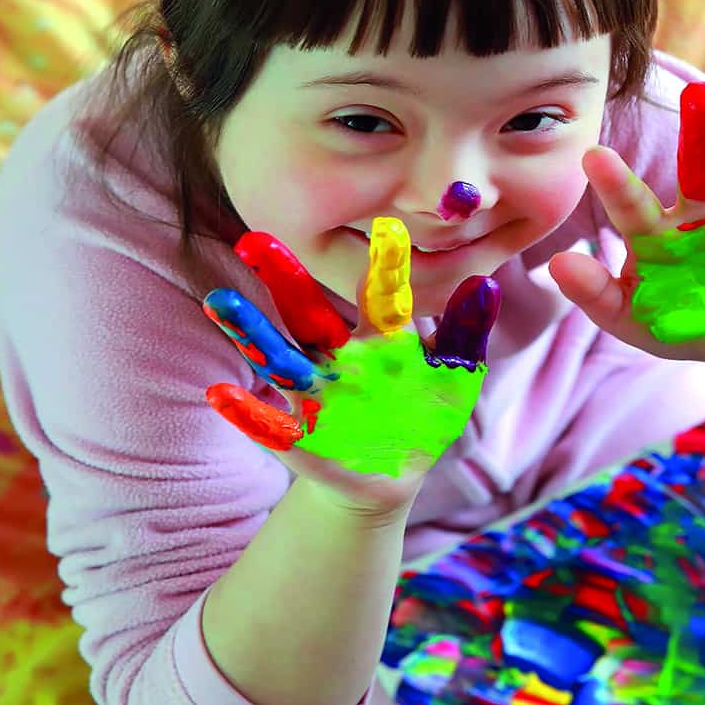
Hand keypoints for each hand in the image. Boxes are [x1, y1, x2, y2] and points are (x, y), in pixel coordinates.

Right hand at [202, 218, 500, 516]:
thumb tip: (485, 283)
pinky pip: (272, 427)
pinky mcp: (304, 442)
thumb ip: (465, 333)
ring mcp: (318, 398)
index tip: (388, 227)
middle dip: (282, 278)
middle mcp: (339, 359)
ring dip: (251, 333)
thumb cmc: (424, 416)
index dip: (384, 266)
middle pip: (308, 313)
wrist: (392, 477)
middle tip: (254, 239)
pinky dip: (247, 414)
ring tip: (220, 301)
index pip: (380, 296)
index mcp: (379, 339)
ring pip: (280, 360)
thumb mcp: (454, 378)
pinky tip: (218, 396)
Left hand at [549, 69, 704, 373]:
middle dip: (700, 131)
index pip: (633, 206)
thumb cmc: (680, 324)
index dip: (616, 185)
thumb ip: (597, 295)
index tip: (592, 155)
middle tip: (698, 91)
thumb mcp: (634, 320)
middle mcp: (704, 214)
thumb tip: (557, 265)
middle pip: (700, 166)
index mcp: (659, 235)